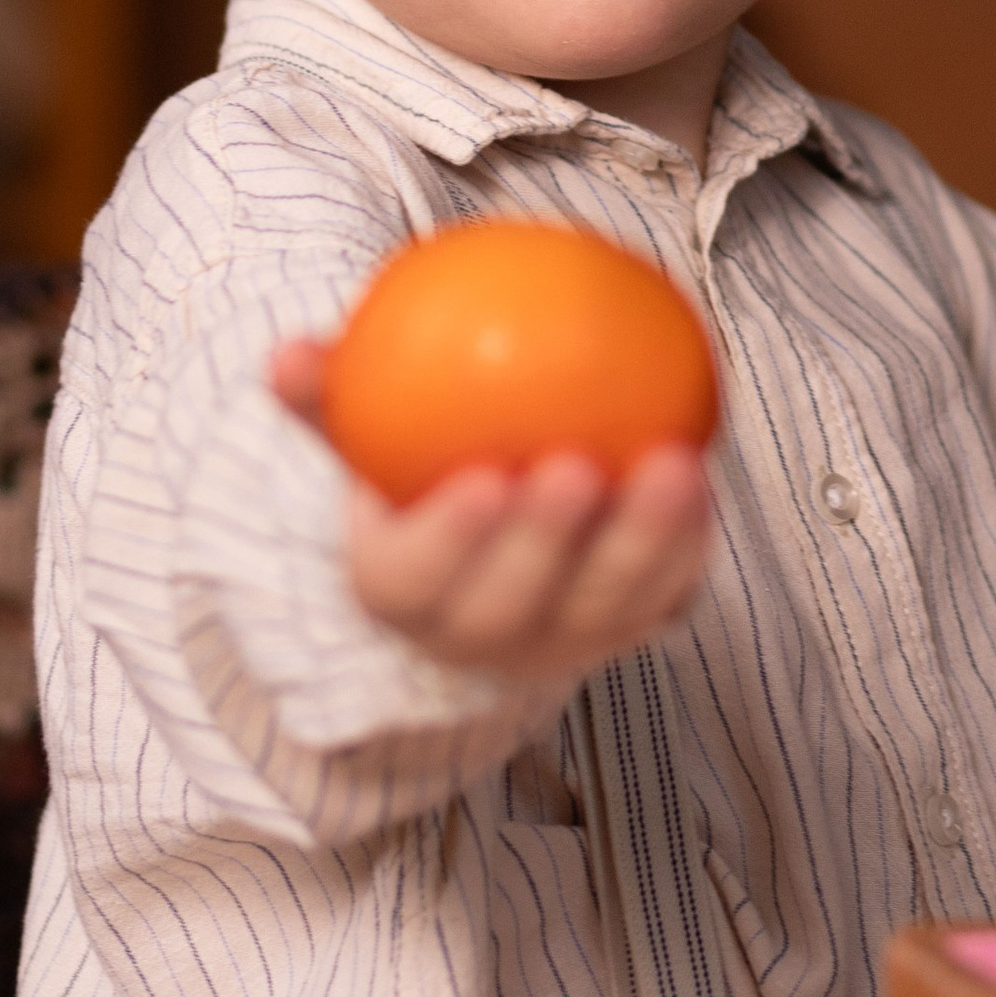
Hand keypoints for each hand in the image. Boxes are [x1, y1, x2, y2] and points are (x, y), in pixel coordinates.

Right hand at [271, 340, 713, 685]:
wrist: (481, 552)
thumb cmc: (410, 475)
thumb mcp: (361, 436)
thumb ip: (330, 395)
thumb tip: (290, 353)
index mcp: (402, 594)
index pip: (414, 581)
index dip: (450, 542)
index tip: (484, 478)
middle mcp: (480, 637)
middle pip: (513, 607)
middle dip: (546, 546)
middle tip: (575, 466)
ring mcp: (561, 643)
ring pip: (605, 605)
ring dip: (646, 541)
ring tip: (674, 461)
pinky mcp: (628, 630)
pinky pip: (665, 591)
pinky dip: (688, 540)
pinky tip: (706, 466)